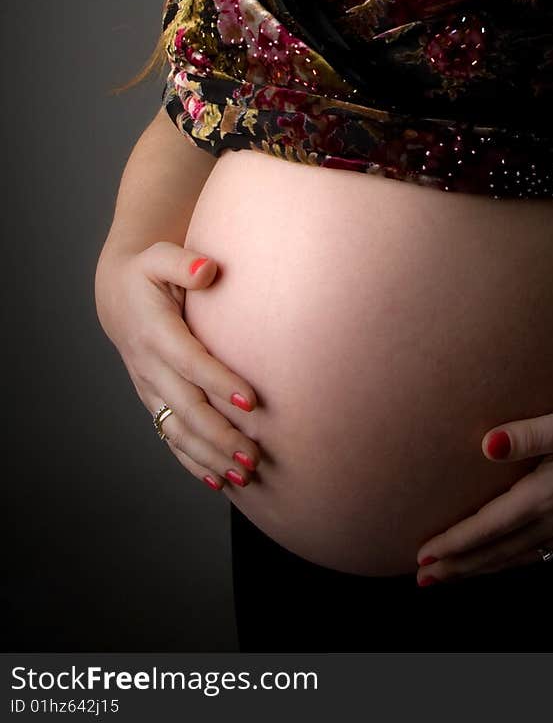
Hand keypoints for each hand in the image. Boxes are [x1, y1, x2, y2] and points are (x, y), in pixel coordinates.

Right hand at [95, 241, 261, 492]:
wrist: (116, 295)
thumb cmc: (148, 273)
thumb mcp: (159, 256)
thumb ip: (182, 262)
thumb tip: (207, 269)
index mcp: (155, 332)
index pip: (191, 362)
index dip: (219, 383)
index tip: (251, 401)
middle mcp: (150, 367)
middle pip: (187, 408)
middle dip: (220, 435)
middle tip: (253, 456)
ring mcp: (150, 388)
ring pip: (179, 431)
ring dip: (210, 456)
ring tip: (243, 476)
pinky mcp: (154, 400)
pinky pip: (172, 437)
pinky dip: (193, 461)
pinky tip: (218, 480)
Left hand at [414, 393, 552, 582]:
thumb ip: (530, 434)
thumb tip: (486, 445)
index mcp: (548, 494)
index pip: (488, 528)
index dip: (454, 544)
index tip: (422, 557)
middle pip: (498, 551)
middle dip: (459, 566)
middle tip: (423, 578)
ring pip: (518, 557)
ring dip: (483, 567)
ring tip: (454, 575)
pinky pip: (542, 554)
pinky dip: (515, 562)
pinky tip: (508, 561)